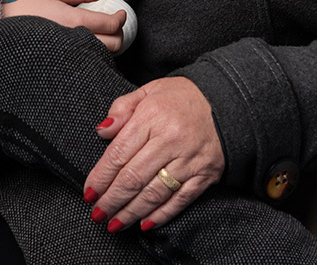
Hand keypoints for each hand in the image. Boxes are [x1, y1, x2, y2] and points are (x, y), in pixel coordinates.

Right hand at [0, 0, 126, 51]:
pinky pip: (91, 63)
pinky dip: (98, 55)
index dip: (121, 18)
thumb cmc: (28, 11)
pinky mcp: (67, 65)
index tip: (121, 13)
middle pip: (114, 43)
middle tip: (115, 24)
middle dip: (120, 33)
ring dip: (110, 45)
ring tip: (104, 34)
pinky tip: (91, 45)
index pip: (111, 24)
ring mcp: (72, 55)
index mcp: (74, 20)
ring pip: (105, 56)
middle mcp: (76, 40)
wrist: (5, 30)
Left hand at [84, 77, 223, 231]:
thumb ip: (122, 108)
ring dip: (131, 212)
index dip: (101, 177)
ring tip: (115, 223)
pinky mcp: (204, 174)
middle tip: (98, 214)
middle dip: (112, 200)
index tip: (89, 192)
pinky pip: (180, 199)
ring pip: (154, 193)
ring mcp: (188, 160)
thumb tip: (102, 131)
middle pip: (133, 178)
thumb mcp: (148, 91)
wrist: (227, 102)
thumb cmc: (181, 97)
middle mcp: (170, 140)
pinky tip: (145, 223)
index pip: (118, 154)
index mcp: (151, 117)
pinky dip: (161, 214)